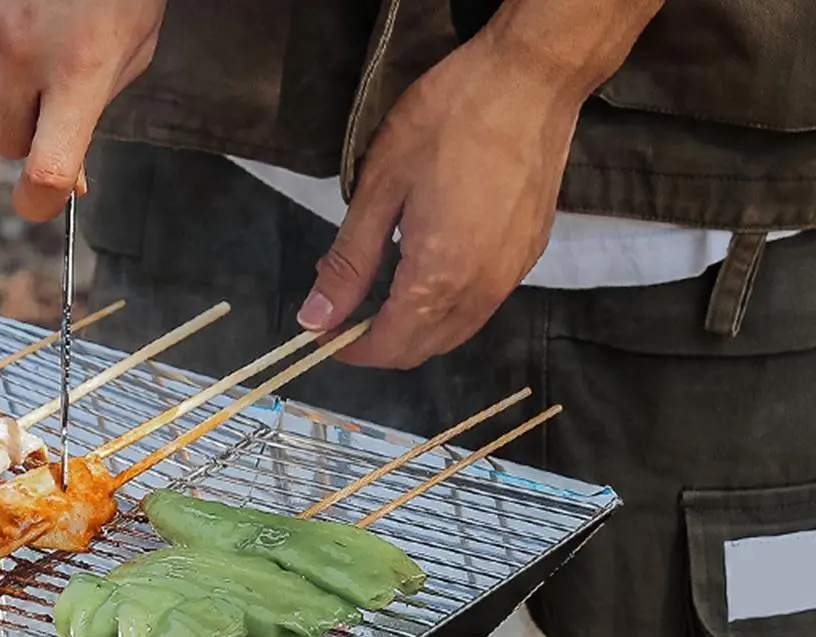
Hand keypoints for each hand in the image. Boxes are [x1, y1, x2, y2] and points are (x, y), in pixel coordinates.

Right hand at [0, 0, 165, 221]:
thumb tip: (67, 181)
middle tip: (53, 78)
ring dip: (5, 74)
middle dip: (28, 124)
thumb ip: (97, 110)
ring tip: (36, 19)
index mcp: (79, 70)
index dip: (39, 202)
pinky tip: (9, 1)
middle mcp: (22, 53)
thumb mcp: (130, 41)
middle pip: (7, 140)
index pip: (46, 171)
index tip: (37, 202)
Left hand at [298, 29, 582, 368]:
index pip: (387, 347)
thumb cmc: (448, 120)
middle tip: (346, 305)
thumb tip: (314, 319)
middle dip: (378, 342)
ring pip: (453, 332)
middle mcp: (479, 292)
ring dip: (413, 327)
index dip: (349, 350)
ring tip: (382, 284)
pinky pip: (480, 305)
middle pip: (420, 349)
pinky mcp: (530, 254)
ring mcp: (511, 275)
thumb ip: (348, 263)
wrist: (532, 76)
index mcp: (437, 280)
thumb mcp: (380, 188)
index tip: (322, 332)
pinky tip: (427, 267)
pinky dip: (445, 307)